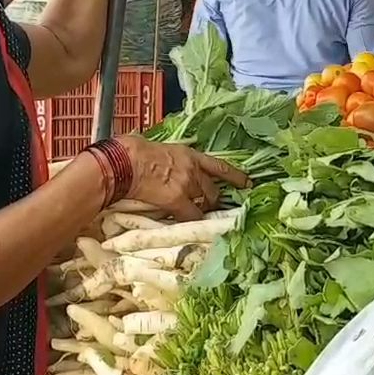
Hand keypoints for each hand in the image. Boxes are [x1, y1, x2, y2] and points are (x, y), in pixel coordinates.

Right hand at [115, 135, 249, 220]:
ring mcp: (187, 185)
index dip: (235, 176)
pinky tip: (186, 225)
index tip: (248, 183)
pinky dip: (191, 221)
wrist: (125, 162)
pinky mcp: (177, 200)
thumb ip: (172, 160)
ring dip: (202, 211)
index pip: (219, 166)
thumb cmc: (133, 152)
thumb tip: (167, 168)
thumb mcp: (159, 149)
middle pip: (213, 190)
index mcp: (189, 154)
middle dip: (212, 200)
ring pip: (205, 204)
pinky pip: (192, 216)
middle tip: (207, 208)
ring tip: (194, 216)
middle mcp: (193, 169)